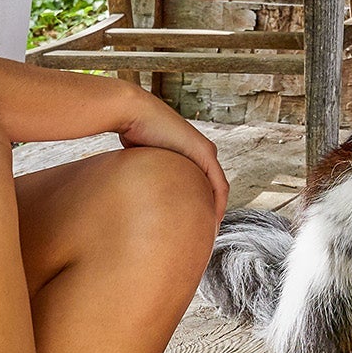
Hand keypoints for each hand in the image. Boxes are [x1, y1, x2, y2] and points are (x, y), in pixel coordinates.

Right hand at [110, 82, 229, 223]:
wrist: (134, 114)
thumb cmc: (132, 136)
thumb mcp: (144, 162)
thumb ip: (148, 176)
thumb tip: (132, 196)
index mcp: (189, 157)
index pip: (202, 188)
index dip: (201, 208)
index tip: (195, 230)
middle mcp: (201, 153)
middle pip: (214, 190)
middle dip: (210, 213)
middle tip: (203, 238)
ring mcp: (205, 152)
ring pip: (219, 189)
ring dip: (217, 211)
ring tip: (210, 234)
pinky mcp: (205, 153)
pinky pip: (219, 184)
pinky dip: (219, 203)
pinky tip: (214, 220)